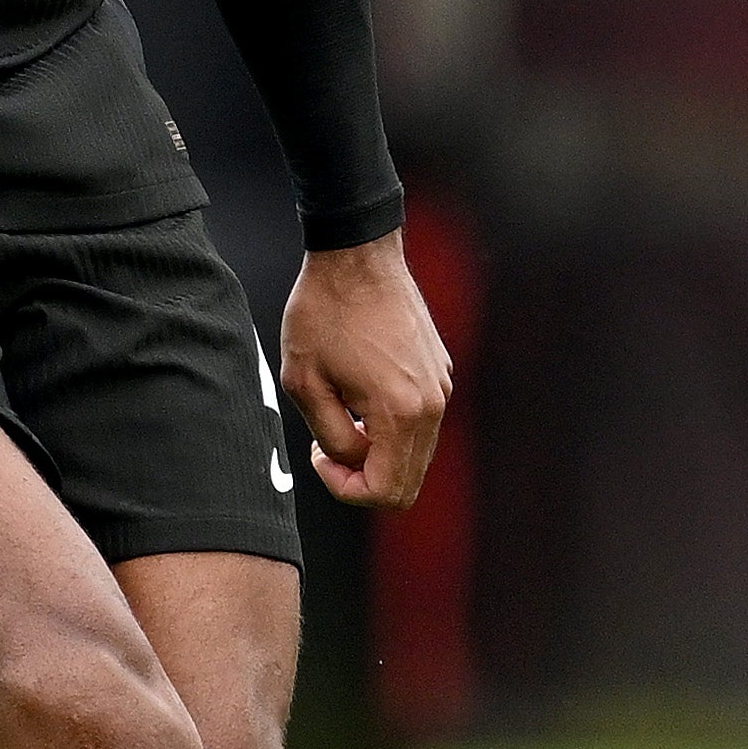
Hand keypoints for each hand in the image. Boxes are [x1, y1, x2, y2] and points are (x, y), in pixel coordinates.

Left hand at [279, 232, 448, 510]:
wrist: (358, 256)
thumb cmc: (323, 314)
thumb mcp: (305, 383)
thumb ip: (333, 438)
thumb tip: (353, 460)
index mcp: (400, 413)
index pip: (385, 492)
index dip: (344, 487)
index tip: (318, 452)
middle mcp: (432, 405)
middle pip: (408, 484)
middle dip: (363, 478)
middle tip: (327, 444)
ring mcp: (442, 387)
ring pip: (416, 455)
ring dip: (378, 452)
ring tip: (343, 414)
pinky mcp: (441, 372)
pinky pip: (422, 424)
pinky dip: (392, 428)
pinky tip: (361, 393)